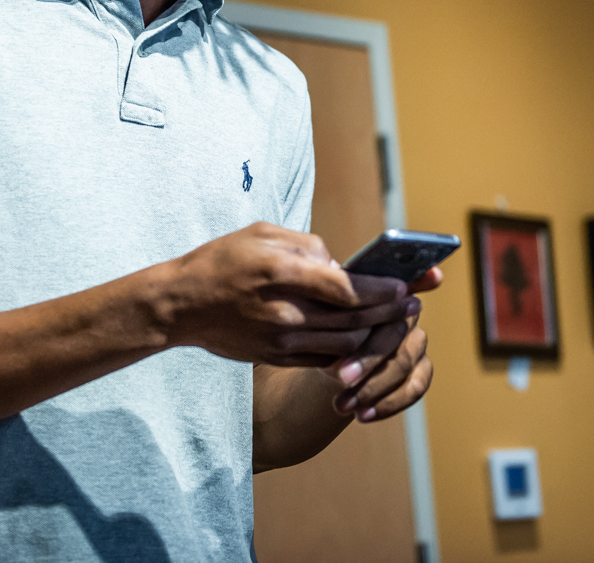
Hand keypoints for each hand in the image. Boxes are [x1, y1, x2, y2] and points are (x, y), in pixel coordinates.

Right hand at [166, 222, 413, 366]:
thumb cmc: (222, 260)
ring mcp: (281, 340)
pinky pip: (325, 358)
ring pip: (345, 344)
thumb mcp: (262, 233)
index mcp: (281, 274)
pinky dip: (349, 349)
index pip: (347, 288)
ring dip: (373, 333)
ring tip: (391, 319)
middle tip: (411, 303)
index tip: (403, 286)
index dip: (382, 290)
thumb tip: (341, 264)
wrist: (182, 305)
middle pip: (354, 319)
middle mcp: (284, 312)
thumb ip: (306, 245)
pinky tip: (361, 336)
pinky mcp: (277, 358)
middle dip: (389, 312)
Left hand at [329, 266, 441, 421]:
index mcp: (384, 291)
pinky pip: (414, 387)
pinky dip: (389, 403)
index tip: (403, 300)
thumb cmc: (322, 325)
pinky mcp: (421, 370)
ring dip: (373, 387)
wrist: (324, 355)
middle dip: (368, 359)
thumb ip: (330, 295)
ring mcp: (417, 342)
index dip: (405, 293)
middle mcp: (407, 313)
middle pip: (396, 334)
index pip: (397, 291)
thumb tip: (327, 269)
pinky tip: (363, 415)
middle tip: (342, 378)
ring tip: (342, 405)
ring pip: (404, 364)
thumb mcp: (319, 310)